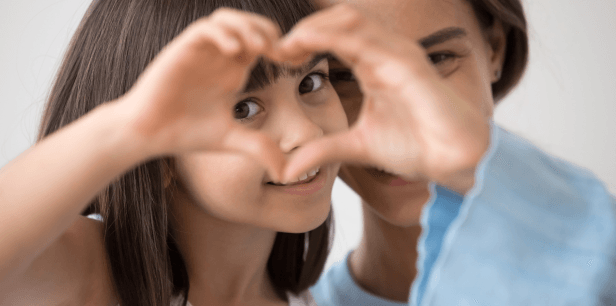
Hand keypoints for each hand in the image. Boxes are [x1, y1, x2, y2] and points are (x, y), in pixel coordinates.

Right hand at [117, 8, 284, 179]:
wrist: (147, 133)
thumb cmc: (185, 133)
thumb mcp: (231, 140)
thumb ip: (259, 148)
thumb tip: (286, 173)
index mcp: (233, 70)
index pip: (262, 43)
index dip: (282, 47)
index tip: (294, 62)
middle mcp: (218, 56)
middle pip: (249, 23)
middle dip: (268, 31)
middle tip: (279, 51)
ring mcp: (201, 51)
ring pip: (227, 18)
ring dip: (247, 26)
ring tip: (260, 47)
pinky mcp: (181, 49)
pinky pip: (205, 29)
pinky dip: (223, 33)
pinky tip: (234, 52)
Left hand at [274, 4, 489, 190]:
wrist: (453, 161)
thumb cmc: (415, 146)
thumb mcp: (356, 147)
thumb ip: (323, 150)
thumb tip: (286, 170)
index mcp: (373, 65)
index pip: (335, 36)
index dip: (304, 40)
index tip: (277, 57)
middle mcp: (385, 53)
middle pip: (340, 20)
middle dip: (306, 28)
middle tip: (277, 49)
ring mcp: (399, 55)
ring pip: (353, 20)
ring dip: (315, 26)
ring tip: (288, 44)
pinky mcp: (409, 65)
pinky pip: (368, 39)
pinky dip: (334, 36)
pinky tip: (308, 43)